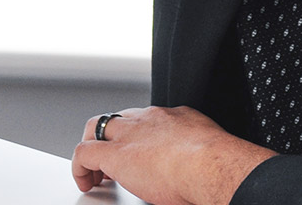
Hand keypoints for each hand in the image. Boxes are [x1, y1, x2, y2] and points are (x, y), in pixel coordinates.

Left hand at [70, 106, 274, 204]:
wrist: (214, 166)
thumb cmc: (221, 165)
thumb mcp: (210, 149)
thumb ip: (197, 152)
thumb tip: (198, 171)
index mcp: (173, 118)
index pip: (145, 120)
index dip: (136, 136)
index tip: (139, 153)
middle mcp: (148, 120)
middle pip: (116, 119)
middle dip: (108, 136)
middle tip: (107, 160)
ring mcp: (129, 134)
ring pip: (95, 129)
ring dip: (92, 149)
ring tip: (94, 171)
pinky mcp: (114, 154)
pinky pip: (84, 154)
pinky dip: (80, 168)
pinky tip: (86, 182)